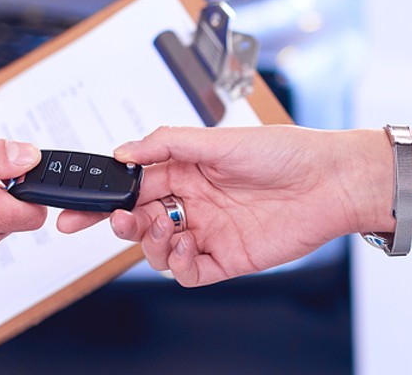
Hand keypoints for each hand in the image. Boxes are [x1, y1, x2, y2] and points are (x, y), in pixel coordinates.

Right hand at [57, 126, 391, 286]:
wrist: (332, 182)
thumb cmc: (286, 153)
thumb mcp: (219, 139)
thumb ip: (168, 144)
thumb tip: (125, 151)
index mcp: (188, 170)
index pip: (135, 186)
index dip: (105, 198)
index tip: (78, 208)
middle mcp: (195, 202)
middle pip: (140, 220)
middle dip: (120, 223)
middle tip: (118, 219)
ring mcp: (209, 231)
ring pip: (158, 248)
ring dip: (149, 243)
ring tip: (160, 230)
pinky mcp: (227, 258)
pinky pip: (188, 272)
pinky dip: (175, 266)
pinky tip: (180, 250)